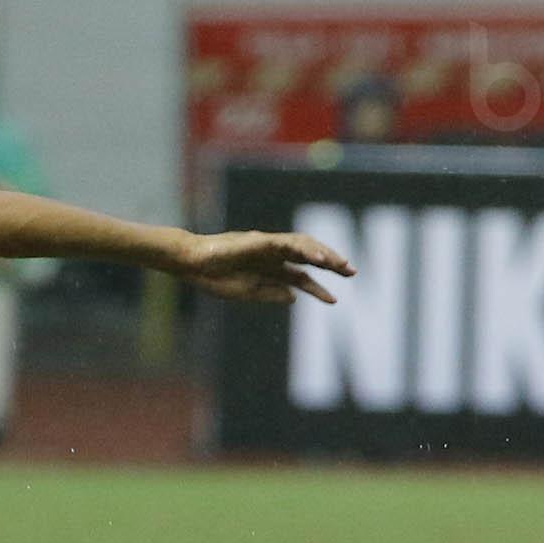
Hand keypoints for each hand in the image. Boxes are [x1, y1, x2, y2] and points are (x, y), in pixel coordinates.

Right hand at [173, 230, 353, 304]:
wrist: (192, 265)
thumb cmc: (214, 278)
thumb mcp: (247, 293)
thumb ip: (271, 294)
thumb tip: (294, 298)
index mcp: (269, 269)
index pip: (301, 277)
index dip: (318, 289)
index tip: (334, 301)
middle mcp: (273, 256)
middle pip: (308, 258)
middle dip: (331, 263)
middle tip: (351, 272)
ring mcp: (268, 246)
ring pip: (302, 246)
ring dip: (323, 253)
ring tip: (340, 264)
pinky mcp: (260, 241)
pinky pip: (287, 243)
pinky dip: (304, 248)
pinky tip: (318, 257)